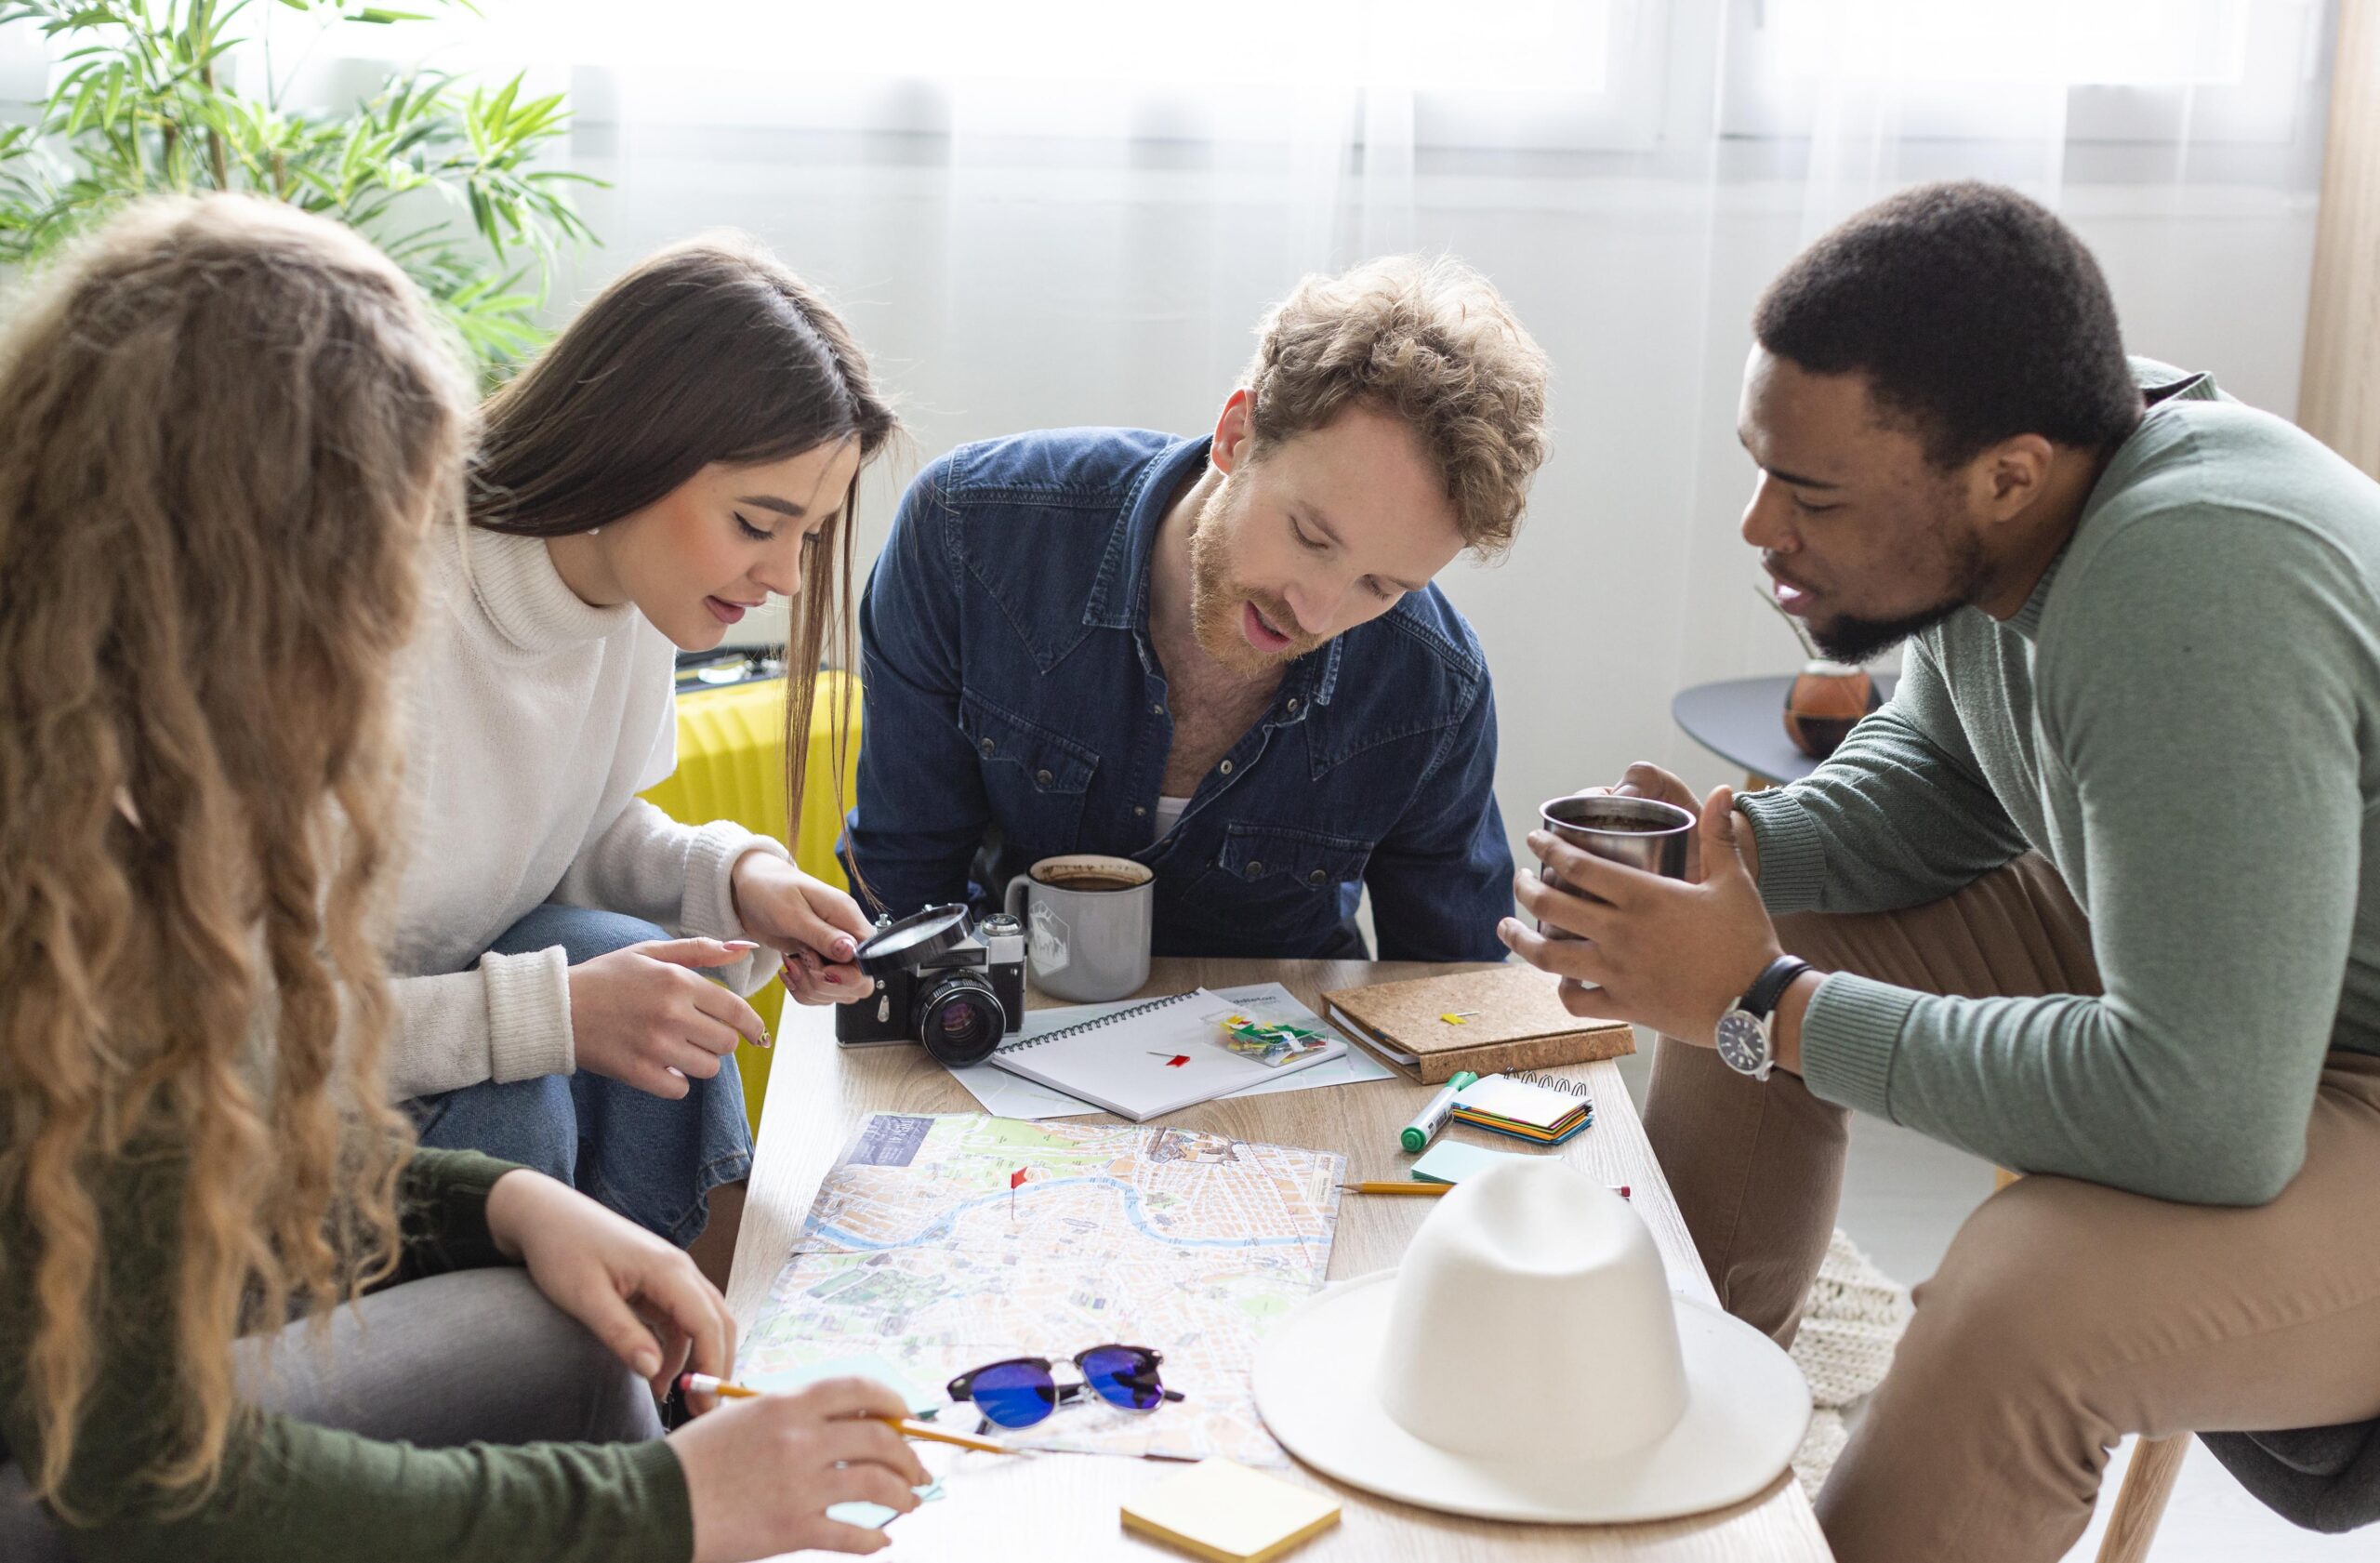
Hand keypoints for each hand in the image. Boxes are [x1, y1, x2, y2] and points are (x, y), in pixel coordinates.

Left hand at [484, 1170, 735, 1402]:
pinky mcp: (656, 1280)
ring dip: (697, 1358)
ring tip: (675, 1399)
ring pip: (703, 1320)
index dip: (712, 1366)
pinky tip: (657, 1373)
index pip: (709, 1324)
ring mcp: (670, 1274)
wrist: (544, 1214)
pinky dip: (677, 1347)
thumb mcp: (586, 1298)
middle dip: (716, 1366)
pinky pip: (680, 1318)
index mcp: (668, 1270)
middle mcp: (679, 1269)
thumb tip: (654, 1373)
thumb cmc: (562, 1250)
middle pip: (718, 1321)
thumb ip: (622, 1334)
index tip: (705, 1405)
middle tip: (703, 1411)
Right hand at [569, 939, 768, 1097]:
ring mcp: (655, 1046)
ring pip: (708, 1068)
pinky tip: (662, 1065)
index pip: (736, 1010)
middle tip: (701, 1035)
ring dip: (700, 1061)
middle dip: (720, 1041)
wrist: (557, 1009)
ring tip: (680, 1049)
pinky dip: (677, 1081)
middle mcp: (671, 1015)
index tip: (754, 1032)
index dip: (752, 1024)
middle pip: (726, 1043)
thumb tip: (744, 948)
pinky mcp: (638, 1073)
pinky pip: (680, 1088)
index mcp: (677, 982)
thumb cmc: (607, 978)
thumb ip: (699, 950)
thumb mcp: (650, 953)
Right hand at [671, 1378, 931, 1560]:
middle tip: (919, 1469)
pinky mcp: (793, 1528)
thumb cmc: (693, 1461)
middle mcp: (801, 1439)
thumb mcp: (742, 1417)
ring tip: (910, 1501)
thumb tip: (838, 1424)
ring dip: (903, 1494)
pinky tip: (882, 1540)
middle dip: (909, 1455)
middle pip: (880, 1438)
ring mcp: (800, 1485)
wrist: (656, 1503)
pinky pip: (851, 1533)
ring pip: (876, 1484)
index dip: (893, 1402)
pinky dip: (875, 1539)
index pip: (859, 1390)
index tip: (907, 1416)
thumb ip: (789, 1416)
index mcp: (787, 1405)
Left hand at [730, 851, 873, 1005]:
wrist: (751, 888)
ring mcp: (833, 952)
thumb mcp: (792, 913)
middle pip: (859, 982)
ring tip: (790, 965)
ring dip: (811, 988)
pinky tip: (789, 971)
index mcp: (847, 917)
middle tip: (801, 963)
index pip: (870, 958)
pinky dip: (804, 990)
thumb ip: (822, 935)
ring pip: (839, 992)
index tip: (822, 970)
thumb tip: (851, 951)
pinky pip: (822, 992)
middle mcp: (846, 936)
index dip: (850, 974)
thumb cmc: (770, 891)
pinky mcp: (819, 962)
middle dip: (828, 985)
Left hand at [1498, 785, 1781, 1046]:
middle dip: (1525, 888)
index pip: (1578, 864)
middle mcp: (1621, 932)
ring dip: (1520, 939)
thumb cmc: (1748, 939)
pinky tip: (1558, 980)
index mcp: (1643, 896)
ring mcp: (1618, 972)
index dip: (1548, 848)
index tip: (1534, 839)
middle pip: (1551, 905)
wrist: (1759, 1003)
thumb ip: (1719, 835)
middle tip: (1519, 878)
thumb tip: (1721, 791)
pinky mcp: (1625, 1007)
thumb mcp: (1734, 881)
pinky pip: (1577, 1000)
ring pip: (1548, 956)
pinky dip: (1561, 989)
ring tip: (1506, 927)